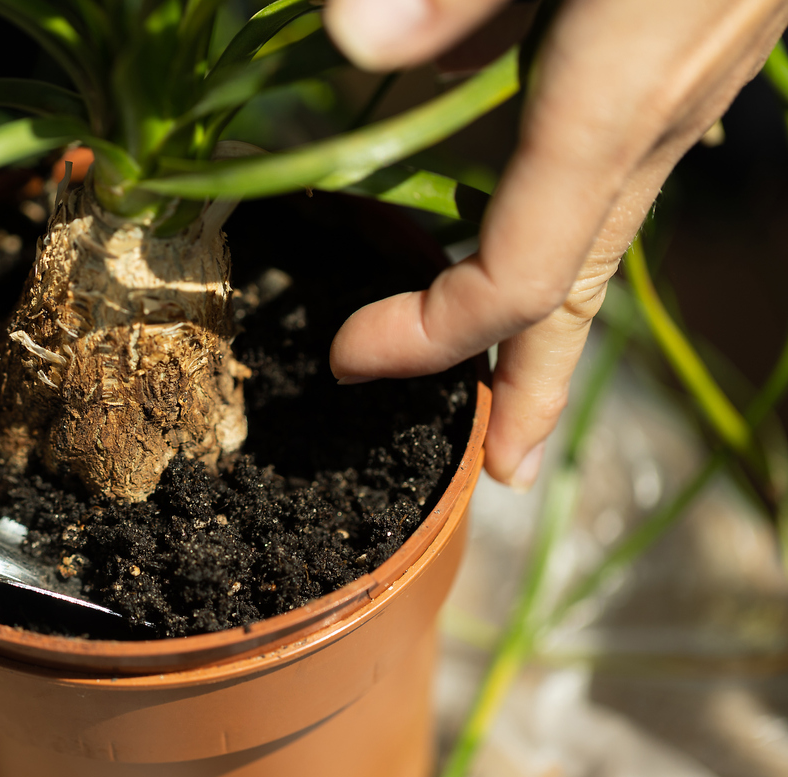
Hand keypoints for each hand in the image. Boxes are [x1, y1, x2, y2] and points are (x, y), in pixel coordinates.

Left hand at [324, 0, 787, 487]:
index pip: (517, 278)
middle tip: (500, 470)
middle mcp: (658, 119)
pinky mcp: (687, 52)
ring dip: (548, 312)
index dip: (427, 336)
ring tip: (501, 369)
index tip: (347, 360)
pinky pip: (611, 171)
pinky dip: (564, 220)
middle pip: (581, 289)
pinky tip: (530, 207)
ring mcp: (683, 90)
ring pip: (604, 233)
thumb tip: (350, 48)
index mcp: (612, 101)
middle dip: (531, 386)